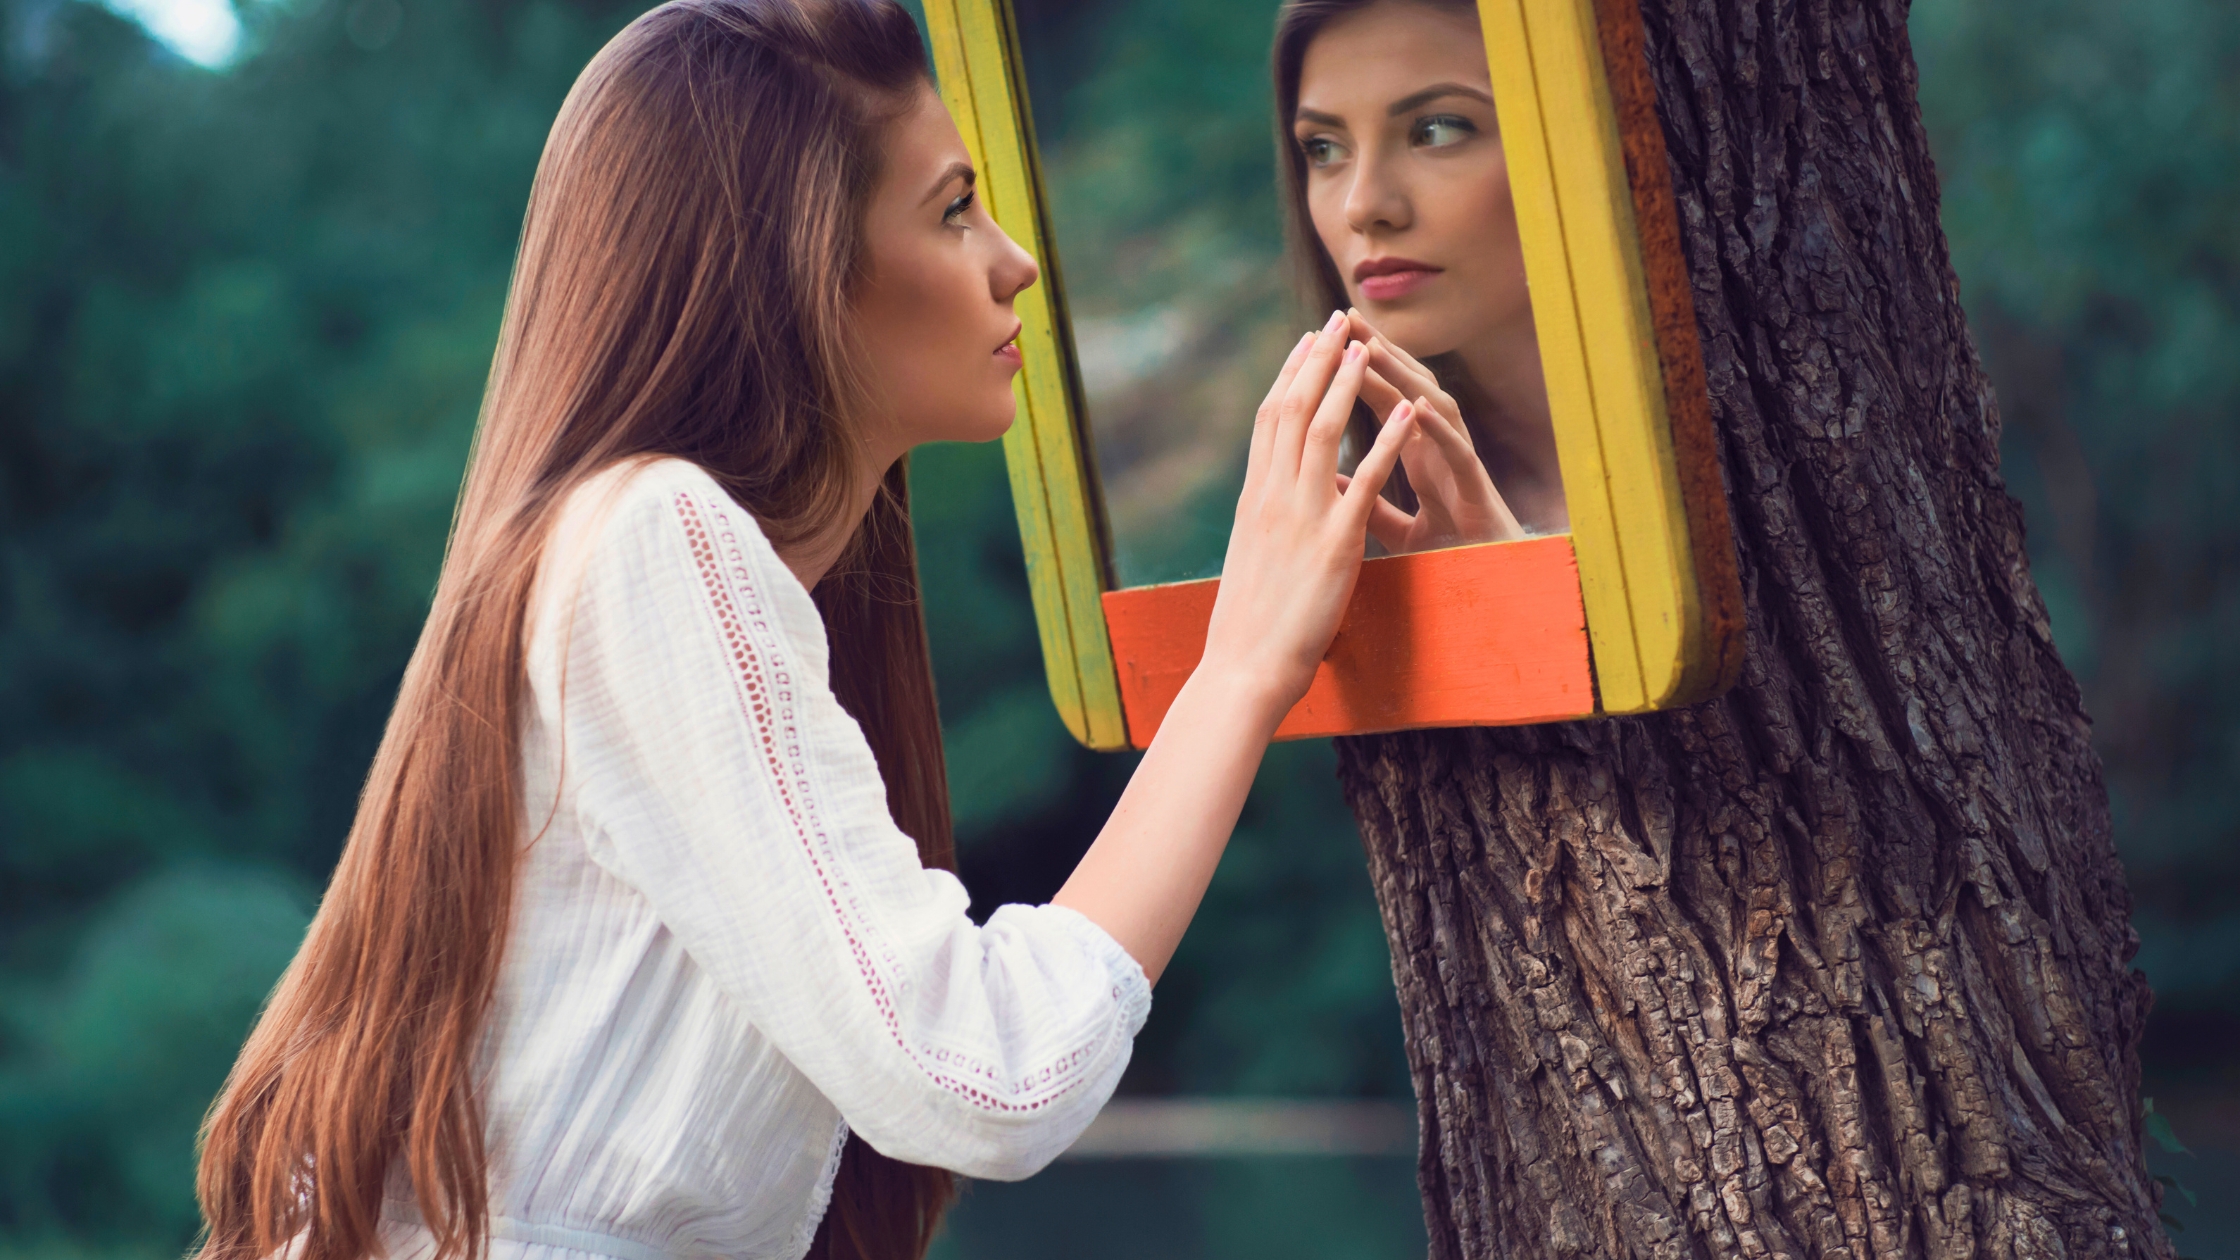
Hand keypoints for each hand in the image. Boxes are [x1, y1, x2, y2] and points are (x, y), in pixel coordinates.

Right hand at [1199, 310, 1416, 717]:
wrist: (1243, 669)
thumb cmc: (1245, 629)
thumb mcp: (1251, 561)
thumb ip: (1263, 524)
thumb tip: (1268, 503)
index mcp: (1254, 500)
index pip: (1269, 421)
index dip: (1289, 375)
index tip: (1305, 342)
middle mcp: (1272, 498)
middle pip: (1293, 410)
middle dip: (1316, 360)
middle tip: (1337, 318)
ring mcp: (1302, 517)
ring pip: (1323, 431)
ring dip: (1347, 383)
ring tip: (1366, 344)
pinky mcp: (1336, 543)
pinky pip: (1367, 480)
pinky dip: (1389, 441)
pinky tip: (1409, 412)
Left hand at [1343, 308, 1526, 552]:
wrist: (1489, 588)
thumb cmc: (1448, 553)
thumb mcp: (1392, 528)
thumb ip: (1365, 500)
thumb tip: (1323, 478)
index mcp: (1417, 454)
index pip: (1383, 400)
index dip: (1355, 371)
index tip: (1323, 342)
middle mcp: (1440, 449)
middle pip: (1408, 390)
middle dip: (1380, 352)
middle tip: (1346, 317)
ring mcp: (1460, 465)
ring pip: (1436, 408)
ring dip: (1405, 377)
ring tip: (1372, 348)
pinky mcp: (1478, 491)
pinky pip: (1460, 453)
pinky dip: (1440, 429)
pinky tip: (1419, 408)